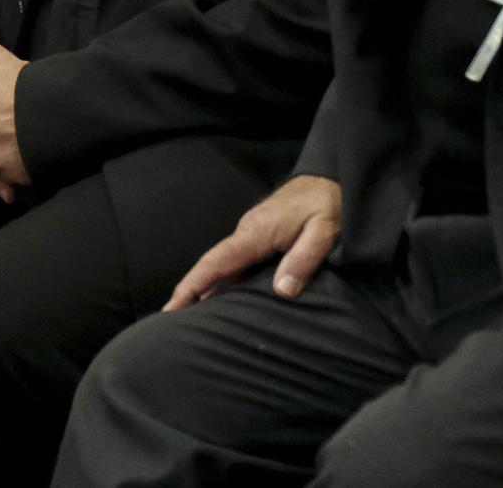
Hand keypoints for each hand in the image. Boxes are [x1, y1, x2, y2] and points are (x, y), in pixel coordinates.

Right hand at [164, 174, 342, 311]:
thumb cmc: (326, 203)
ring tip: (192, 320)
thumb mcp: (322, 232)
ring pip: (223, 266)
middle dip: (191, 293)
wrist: (331, 178)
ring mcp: (251, 234)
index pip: (215, 262)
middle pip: (212, 267)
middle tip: (172, 324)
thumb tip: (282, 291)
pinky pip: (236, 263)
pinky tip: (223, 300)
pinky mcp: (259, 237)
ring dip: (207, 289)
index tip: (172, 308)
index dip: (192, 286)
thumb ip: (302, 260)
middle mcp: (246, 233)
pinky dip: (224, 282)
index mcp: (255, 233)